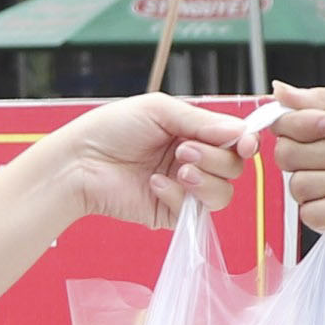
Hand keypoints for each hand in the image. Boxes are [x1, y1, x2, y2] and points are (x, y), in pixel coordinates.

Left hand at [53, 94, 246, 229]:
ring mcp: (183, 189)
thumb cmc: (111, 129)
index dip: (244, 142)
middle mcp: (193, 161)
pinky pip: (195, 212)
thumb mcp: (159, 110)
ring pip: (222, 194)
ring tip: (178, 169)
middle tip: (184, 150)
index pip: (233, 140)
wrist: (80, 162)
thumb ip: (202, 121)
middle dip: (215, 158)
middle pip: (233, 168)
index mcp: (192, 133)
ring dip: (204, 180)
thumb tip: (240, 131)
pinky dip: (178, 195)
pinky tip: (154, 184)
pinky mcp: (170, 213)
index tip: (244, 143)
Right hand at [270, 84, 324, 237]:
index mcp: (320, 126)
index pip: (281, 124)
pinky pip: (311, 215)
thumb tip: (280, 88)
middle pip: (284, 155)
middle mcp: (315, 157)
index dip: (300, 125)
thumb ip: (323, 98)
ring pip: (298, 186)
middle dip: (323, 153)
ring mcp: (321, 188)